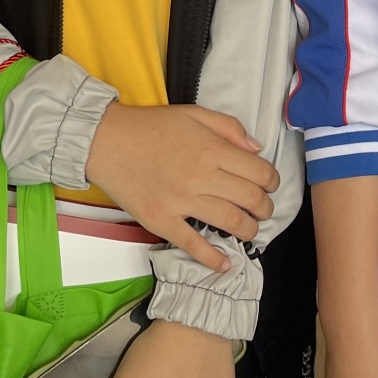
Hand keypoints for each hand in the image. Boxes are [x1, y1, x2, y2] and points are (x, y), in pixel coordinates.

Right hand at [85, 104, 278, 272]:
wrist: (106, 140)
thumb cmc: (151, 126)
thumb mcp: (194, 113)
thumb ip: (229, 128)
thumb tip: (256, 149)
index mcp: (212, 149)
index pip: (260, 172)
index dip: (272, 182)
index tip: (269, 186)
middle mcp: (202, 177)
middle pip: (250, 200)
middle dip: (265, 209)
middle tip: (262, 210)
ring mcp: (182, 202)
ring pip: (231, 223)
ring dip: (249, 231)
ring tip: (249, 230)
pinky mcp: (162, 220)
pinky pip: (193, 244)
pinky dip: (213, 259)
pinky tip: (225, 264)